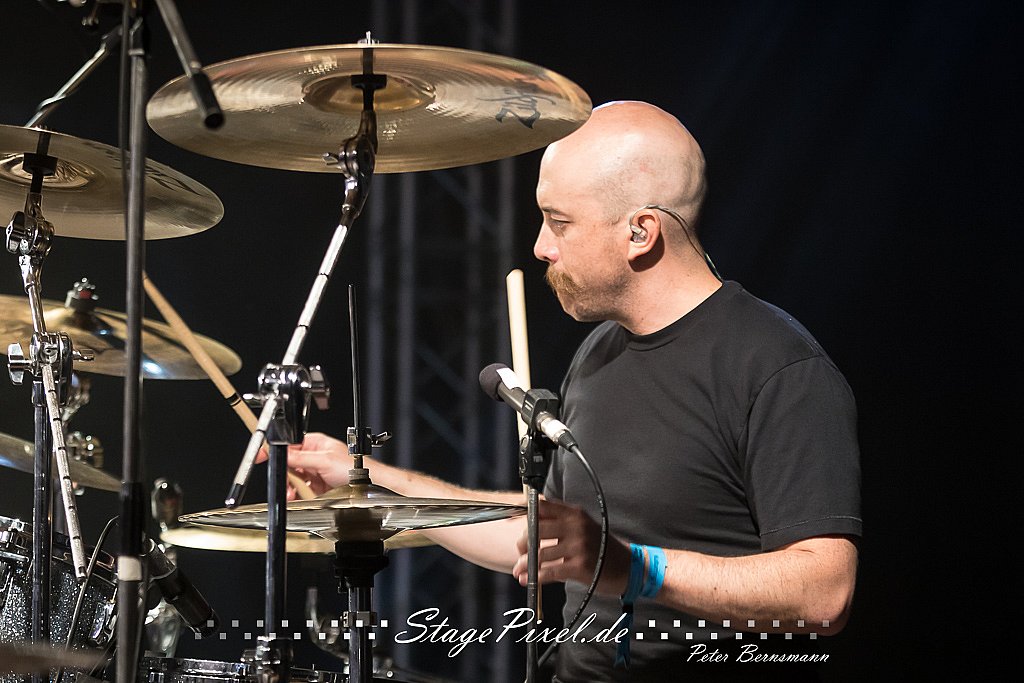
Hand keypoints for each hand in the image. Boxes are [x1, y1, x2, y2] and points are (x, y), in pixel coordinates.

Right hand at [255, 432, 350, 499]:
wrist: (367, 486)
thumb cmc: (354, 468)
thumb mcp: (324, 460)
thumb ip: (301, 457)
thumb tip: (282, 454)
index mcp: (316, 443)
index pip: (290, 444)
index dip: (276, 451)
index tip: (262, 456)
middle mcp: (315, 456)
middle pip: (290, 463)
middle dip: (285, 474)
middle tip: (284, 483)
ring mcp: (316, 471)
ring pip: (294, 478)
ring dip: (290, 487)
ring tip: (291, 493)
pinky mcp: (318, 485)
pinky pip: (302, 489)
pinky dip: (297, 494)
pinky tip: (297, 497)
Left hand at [512, 498, 630, 595]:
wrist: (627, 567)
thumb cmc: (600, 548)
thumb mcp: (583, 527)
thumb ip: (559, 524)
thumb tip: (527, 529)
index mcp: (575, 513)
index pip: (543, 506)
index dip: (527, 514)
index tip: (518, 524)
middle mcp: (576, 525)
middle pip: (536, 528)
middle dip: (523, 542)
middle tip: (521, 550)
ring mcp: (579, 545)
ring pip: (540, 553)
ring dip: (526, 564)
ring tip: (520, 569)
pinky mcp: (580, 566)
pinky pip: (550, 571)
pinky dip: (536, 576)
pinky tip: (529, 579)